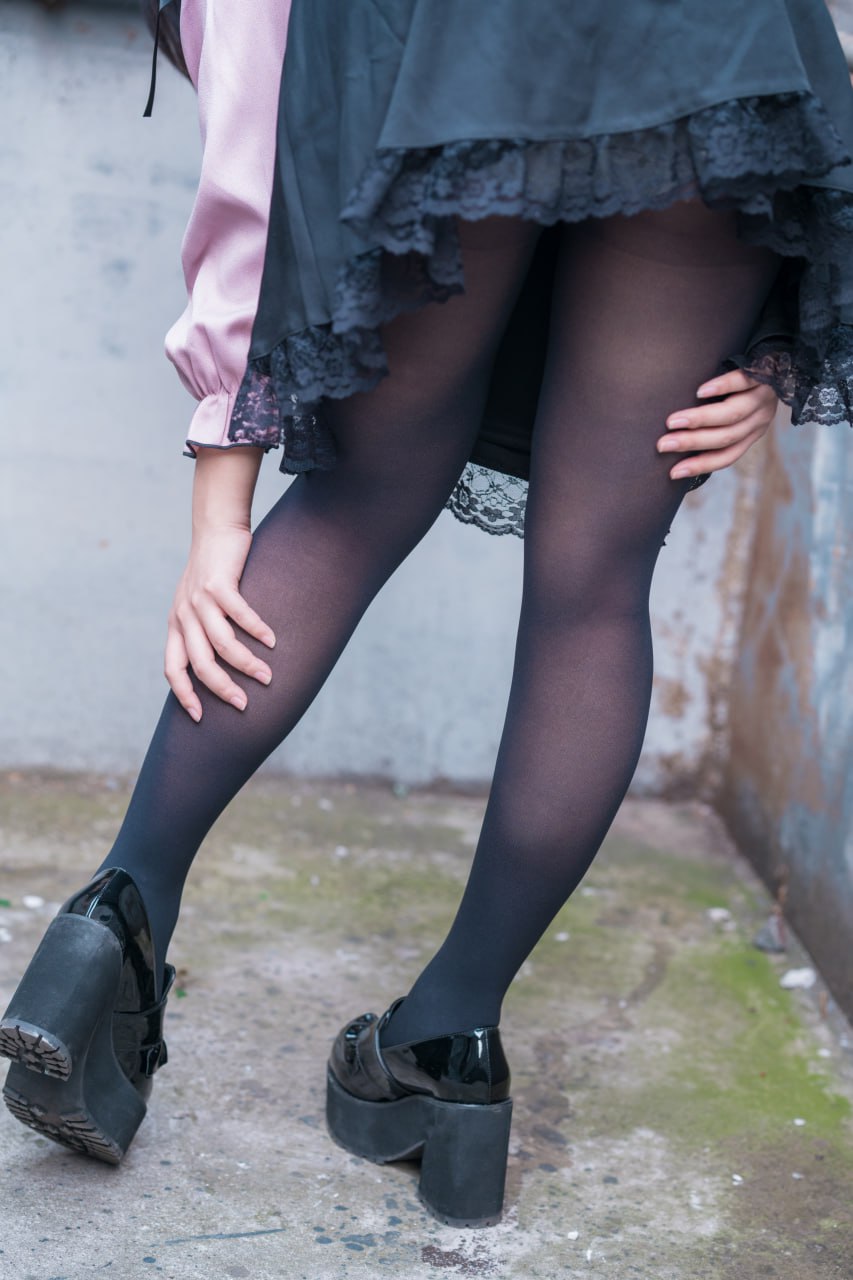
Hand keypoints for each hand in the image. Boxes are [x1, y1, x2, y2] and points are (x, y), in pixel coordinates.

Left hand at [165, 523, 275, 721]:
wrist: (214, 529)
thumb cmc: (212, 570)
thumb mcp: (196, 602)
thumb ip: (201, 630)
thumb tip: (221, 664)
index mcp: (177, 625)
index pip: (173, 669)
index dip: (184, 695)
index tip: (200, 718)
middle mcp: (184, 616)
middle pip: (200, 664)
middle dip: (222, 689)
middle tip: (244, 705)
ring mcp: (199, 600)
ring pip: (222, 644)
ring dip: (246, 664)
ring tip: (267, 677)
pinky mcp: (219, 584)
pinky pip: (239, 615)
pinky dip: (257, 630)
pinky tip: (273, 641)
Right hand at [657, 369, 778, 479]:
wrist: (781, 358)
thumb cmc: (745, 388)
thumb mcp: (737, 412)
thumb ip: (716, 427)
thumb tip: (677, 442)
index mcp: (751, 433)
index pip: (726, 456)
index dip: (700, 465)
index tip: (673, 472)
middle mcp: (759, 419)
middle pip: (725, 437)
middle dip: (691, 443)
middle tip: (663, 445)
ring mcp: (763, 397)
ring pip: (731, 414)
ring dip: (699, 420)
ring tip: (673, 422)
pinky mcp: (764, 373)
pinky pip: (743, 382)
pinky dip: (721, 388)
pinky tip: (700, 392)